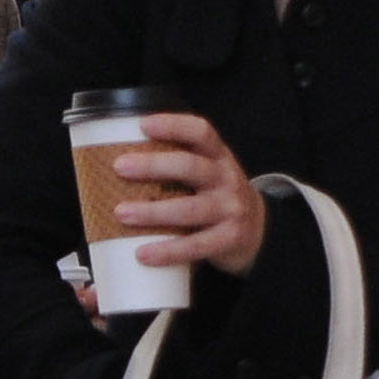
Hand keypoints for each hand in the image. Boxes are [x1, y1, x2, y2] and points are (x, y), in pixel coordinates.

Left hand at [114, 113, 266, 277]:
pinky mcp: (229, 239)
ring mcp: (230, 210)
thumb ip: (179, 168)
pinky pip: (195, 245)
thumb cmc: (218, 199)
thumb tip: (119, 166)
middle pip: (190, 167)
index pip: (200, 132)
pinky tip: (143, 253)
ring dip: (153, 211)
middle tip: (120, 167)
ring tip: (122, 213)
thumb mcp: (209, 174)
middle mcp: (226, 179)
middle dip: (153, 165)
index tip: (144, 125)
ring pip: (189, 209)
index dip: (173, 125)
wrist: (259, 232)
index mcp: (219, 157)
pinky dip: (167, 251)